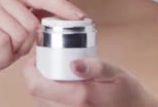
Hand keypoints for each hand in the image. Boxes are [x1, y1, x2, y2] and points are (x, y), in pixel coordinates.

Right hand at [0, 0, 85, 90]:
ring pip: (19, 33)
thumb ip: (46, 6)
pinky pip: (3, 42)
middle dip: (27, 42)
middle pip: (32, 22)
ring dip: (14, 50)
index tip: (83, 18)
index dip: (63, 8)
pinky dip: (2, 55)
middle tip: (11, 45)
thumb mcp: (28, 27)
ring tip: (0, 48)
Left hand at [23, 56, 157, 106]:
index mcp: (78, 96)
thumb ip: (96, 67)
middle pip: (36, 93)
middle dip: (36, 75)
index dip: (29, 69)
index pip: (35, 85)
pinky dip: (52, 97)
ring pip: (42, 102)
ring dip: (44, 87)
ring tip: (56, 73)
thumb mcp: (116, 74)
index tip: (37, 56)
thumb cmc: (128, 93)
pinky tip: (64, 87)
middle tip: (47, 60)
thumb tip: (73, 63)